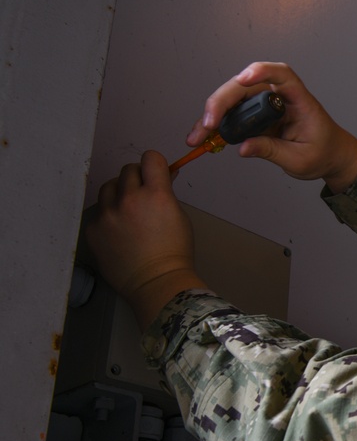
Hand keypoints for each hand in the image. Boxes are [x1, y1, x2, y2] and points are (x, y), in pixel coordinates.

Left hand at [86, 151, 206, 328]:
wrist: (156, 282)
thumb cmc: (175, 252)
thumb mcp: (180, 217)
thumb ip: (167, 194)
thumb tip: (164, 176)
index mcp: (156, 195)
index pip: (150, 158)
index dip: (154, 163)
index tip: (156, 172)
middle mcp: (129, 199)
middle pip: (128, 170)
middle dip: (138, 178)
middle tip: (144, 193)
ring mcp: (107, 215)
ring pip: (109, 187)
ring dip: (119, 192)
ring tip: (128, 210)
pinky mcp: (93, 229)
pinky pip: (99, 211)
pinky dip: (109, 216)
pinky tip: (119, 231)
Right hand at [188, 62, 356, 192]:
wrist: (331, 156)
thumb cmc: (323, 152)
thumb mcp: (300, 159)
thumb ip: (272, 151)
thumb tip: (244, 148)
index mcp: (300, 100)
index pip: (283, 75)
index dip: (262, 71)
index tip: (244, 78)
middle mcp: (280, 96)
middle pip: (247, 86)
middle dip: (223, 101)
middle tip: (209, 123)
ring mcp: (266, 104)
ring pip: (234, 97)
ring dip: (214, 113)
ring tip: (199, 135)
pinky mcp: (256, 115)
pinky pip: (234, 113)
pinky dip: (218, 123)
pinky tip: (204, 135)